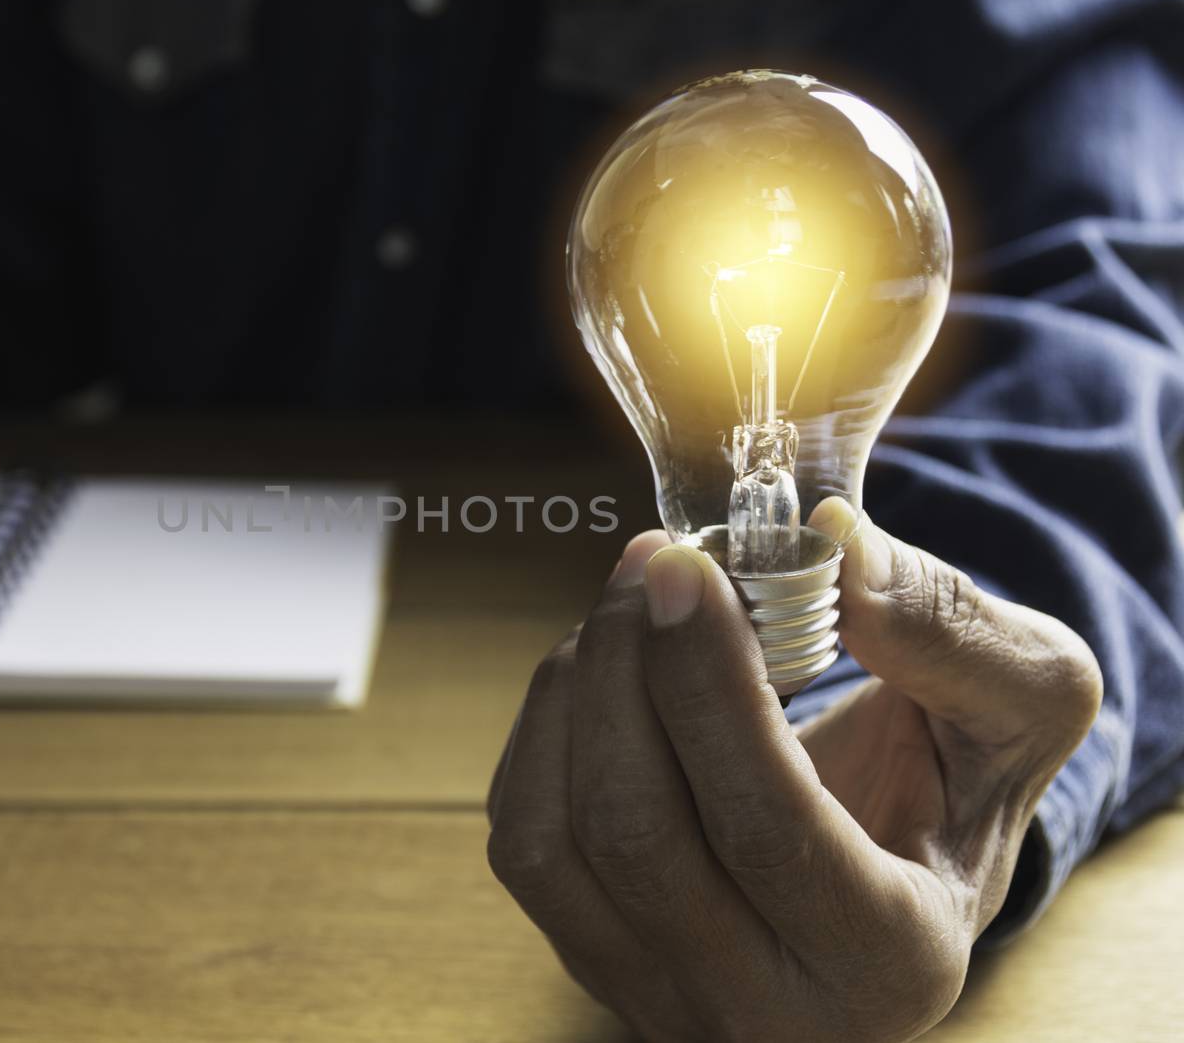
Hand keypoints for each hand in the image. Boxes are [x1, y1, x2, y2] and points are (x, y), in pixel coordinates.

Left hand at [486, 502, 1099, 1040]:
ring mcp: (662, 992)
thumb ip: (952, 632)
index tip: (684, 568)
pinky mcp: (591, 956)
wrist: (901, 857)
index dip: (706, 684)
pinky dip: (546, 729)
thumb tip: (837, 549)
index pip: (766, 825)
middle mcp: (768, 1008)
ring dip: (575, 691)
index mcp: (892, 958)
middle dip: (624, 667)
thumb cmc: (958, 777)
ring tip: (629, 611)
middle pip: (635, 831)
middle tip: (650, 562)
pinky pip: (522, 839)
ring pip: (551, 841)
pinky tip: (602, 673)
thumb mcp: (1023, 701)